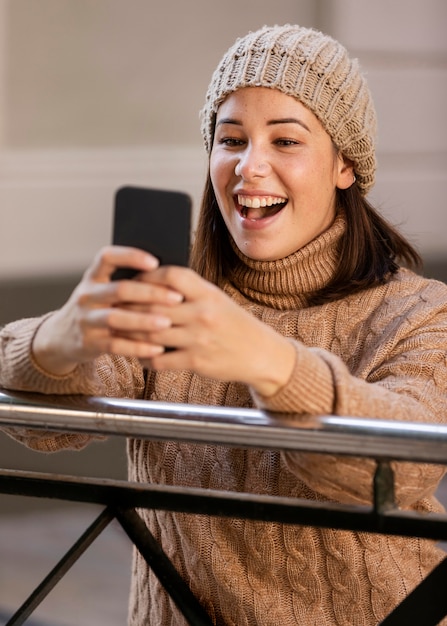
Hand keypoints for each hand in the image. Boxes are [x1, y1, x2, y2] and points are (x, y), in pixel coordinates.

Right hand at [32, 246, 182, 375]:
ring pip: (116, 318)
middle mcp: (87, 295)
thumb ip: (128, 284)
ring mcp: (86, 320)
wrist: (62, 336)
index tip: (155, 262)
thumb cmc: (98, 308)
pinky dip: (138, 348)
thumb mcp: (104, 290)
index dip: (130, 257)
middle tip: (177, 297)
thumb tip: (171, 281)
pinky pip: (116, 346)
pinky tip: (158, 348)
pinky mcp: (88, 343)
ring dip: (144, 321)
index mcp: (93, 277)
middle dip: (151, 293)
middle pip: (119, 290)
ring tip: (168, 323)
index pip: (107, 257)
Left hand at [135, 266, 295, 396]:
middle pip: (154, 305)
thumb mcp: (218, 301)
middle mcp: (203, 314)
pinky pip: (160, 360)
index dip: (148, 276)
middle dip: (130, 307)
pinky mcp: (196, 361)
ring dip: (131, 334)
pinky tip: (139, 355)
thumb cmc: (236, 325)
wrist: (262, 355)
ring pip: (152, 334)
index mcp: (208, 293)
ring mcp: (199, 339)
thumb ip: (191, 293)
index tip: (135, 280)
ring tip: (119, 332)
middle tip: (113, 307)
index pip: (172, 275)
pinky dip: (145, 358)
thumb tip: (155, 285)